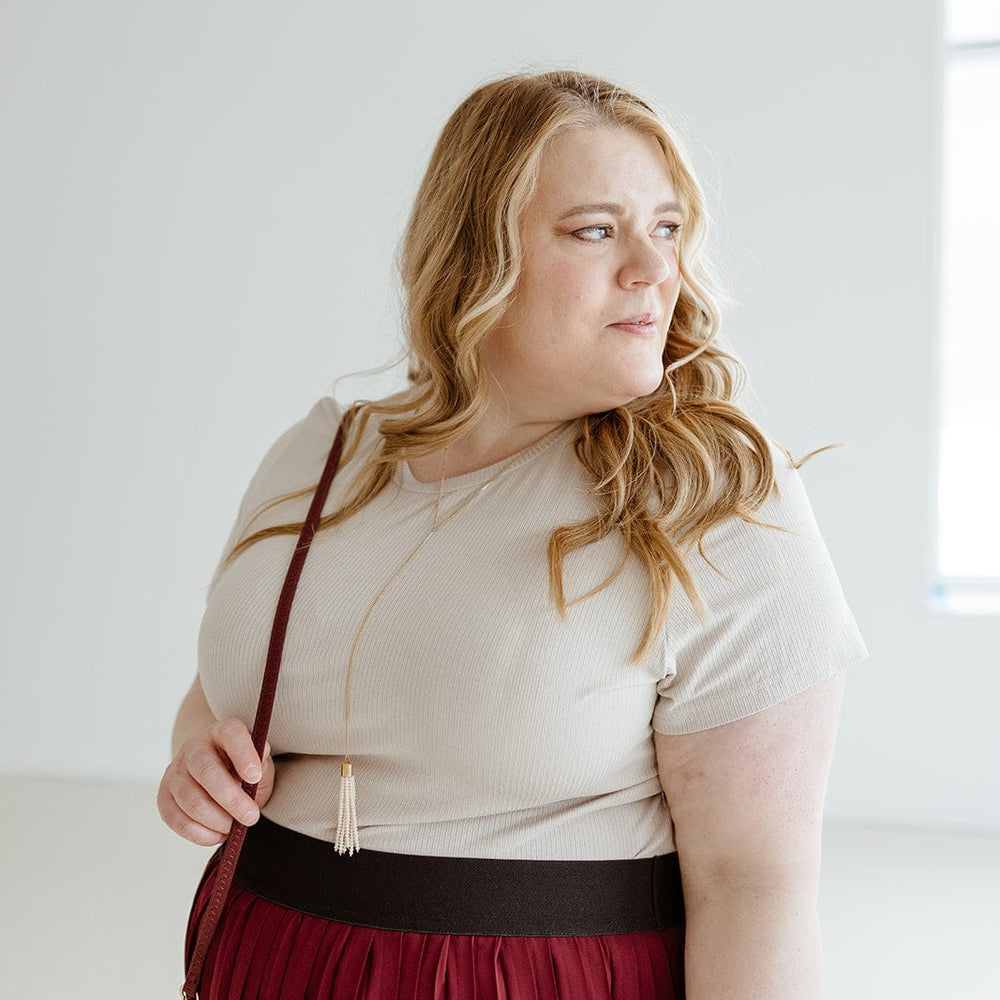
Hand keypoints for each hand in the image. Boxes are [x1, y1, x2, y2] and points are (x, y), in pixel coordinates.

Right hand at [157, 717, 274, 845]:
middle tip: (251, 817)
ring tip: (234, 827)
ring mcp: (175, 771)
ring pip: (191, 800)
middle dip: (231, 799)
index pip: (231, 734)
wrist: (220, 776)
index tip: (255, 777)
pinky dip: (200, 833)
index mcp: (223, 732)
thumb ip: (261, 761)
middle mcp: (195, 747)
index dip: (243, 754)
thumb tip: (259, 759)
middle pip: (207, 771)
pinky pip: (177, 820)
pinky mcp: (164, 797)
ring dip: (217, 820)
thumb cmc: (243, 770)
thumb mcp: (259, 763)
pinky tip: (218, 834)